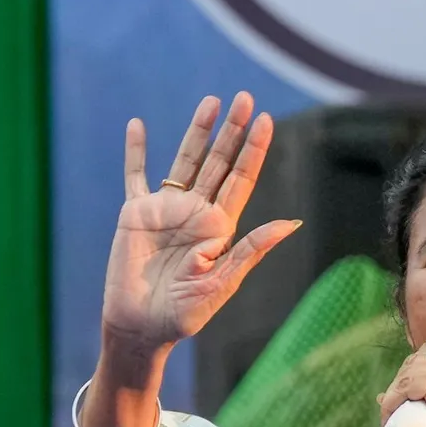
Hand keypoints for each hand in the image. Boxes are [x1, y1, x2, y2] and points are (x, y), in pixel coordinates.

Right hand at [101, 92, 301, 351]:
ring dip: (197, 131)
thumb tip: (290, 223)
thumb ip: (251, 249)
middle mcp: (196, 213)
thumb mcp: (221, 283)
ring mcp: (166, 210)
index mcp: (220, 228)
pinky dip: (135, 151)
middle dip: (232, 131)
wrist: (141, 328)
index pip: (241, 180)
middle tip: (245, 98)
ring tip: (212, 101)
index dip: (253, 150)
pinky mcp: (136, 214)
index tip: (265, 120)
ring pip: (185, 161)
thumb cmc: (183, 315)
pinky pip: (135, 176)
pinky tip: (137, 125)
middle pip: (219, 162)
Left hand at [378, 345, 425, 426]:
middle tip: (392, 406)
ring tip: (390, 412)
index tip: (400, 396)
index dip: (411, 372)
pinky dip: (396, 398)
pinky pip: (411, 385)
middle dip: (401, 380)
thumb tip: (384, 394)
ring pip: (413, 370)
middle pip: (421, 358)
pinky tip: (391, 413)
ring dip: (396, 391)